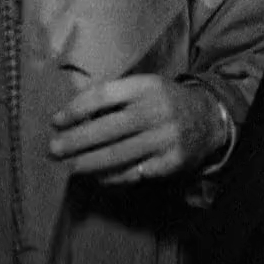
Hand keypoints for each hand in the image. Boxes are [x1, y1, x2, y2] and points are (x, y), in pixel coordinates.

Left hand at [48, 75, 224, 184]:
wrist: (209, 119)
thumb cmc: (164, 101)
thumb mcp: (145, 87)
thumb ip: (115, 96)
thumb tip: (72, 115)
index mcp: (146, 86)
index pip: (104, 95)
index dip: (77, 108)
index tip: (57, 120)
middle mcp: (156, 110)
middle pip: (108, 127)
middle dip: (76, 140)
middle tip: (54, 149)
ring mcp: (165, 137)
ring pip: (119, 154)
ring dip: (89, 162)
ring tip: (69, 166)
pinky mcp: (171, 161)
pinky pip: (134, 172)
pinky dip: (112, 176)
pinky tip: (96, 176)